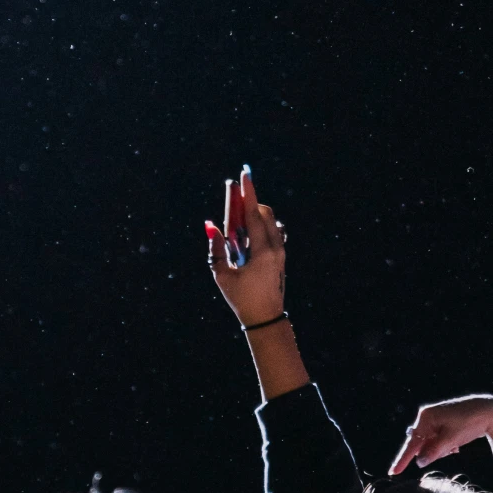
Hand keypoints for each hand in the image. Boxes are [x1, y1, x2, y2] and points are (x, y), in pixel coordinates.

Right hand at [205, 167, 287, 329]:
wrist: (266, 317)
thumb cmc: (241, 299)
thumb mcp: (222, 276)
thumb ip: (216, 249)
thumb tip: (210, 226)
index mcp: (261, 252)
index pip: (254, 215)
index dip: (248, 193)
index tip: (244, 175)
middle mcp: (275, 248)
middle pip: (263, 213)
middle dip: (249, 202)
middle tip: (234, 198)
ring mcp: (281, 251)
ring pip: (270, 221)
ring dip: (255, 214)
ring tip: (238, 224)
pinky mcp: (281, 255)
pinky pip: (272, 231)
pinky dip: (260, 225)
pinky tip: (249, 233)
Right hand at [389, 397, 492, 474]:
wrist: (490, 412)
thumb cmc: (469, 423)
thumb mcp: (451, 440)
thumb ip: (433, 452)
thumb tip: (418, 462)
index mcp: (425, 417)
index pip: (412, 443)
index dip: (403, 460)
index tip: (393, 473)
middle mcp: (427, 417)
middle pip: (421, 444)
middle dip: (433, 452)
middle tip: (452, 447)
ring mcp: (435, 419)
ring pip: (431, 444)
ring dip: (441, 450)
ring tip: (456, 445)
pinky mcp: (443, 423)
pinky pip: (437, 441)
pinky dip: (445, 446)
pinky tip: (457, 444)